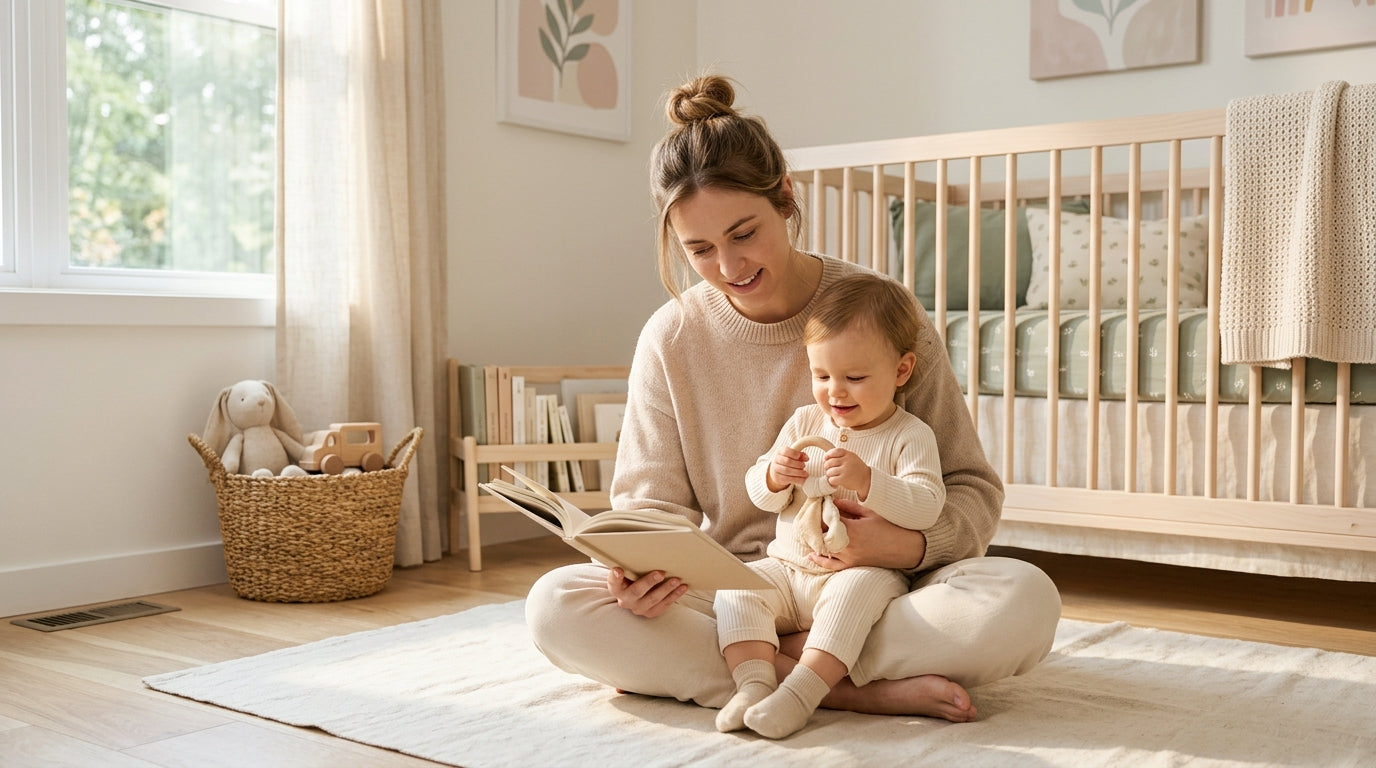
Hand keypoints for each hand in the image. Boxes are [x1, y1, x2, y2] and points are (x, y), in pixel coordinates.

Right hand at [606, 567, 687, 617]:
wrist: (635, 593)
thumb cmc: (632, 576)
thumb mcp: (627, 569)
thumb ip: (629, 563)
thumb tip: (639, 547)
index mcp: (616, 588)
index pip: (613, 581)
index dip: (615, 576)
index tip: (619, 570)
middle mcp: (625, 600)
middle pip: (636, 592)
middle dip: (649, 582)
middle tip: (661, 573)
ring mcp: (638, 608)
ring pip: (653, 600)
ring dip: (666, 590)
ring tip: (677, 580)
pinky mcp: (650, 613)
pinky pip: (663, 606)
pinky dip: (674, 596)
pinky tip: (682, 588)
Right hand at [766, 446, 807, 491]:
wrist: (778, 470)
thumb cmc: (787, 461)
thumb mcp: (794, 456)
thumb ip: (801, 455)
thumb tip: (806, 458)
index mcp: (780, 452)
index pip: (786, 451)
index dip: (794, 454)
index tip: (800, 456)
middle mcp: (776, 459)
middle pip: (787, 461)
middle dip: (797, 464)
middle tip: (804, 466)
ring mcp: (776, 469)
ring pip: (787, 470)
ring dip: (798, 473)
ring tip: (805, 474)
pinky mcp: (777, 477)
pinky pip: (787, 479)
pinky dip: (797, 479)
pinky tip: (802, 479)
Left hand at [806, 498, 925, 571]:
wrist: (903, 547)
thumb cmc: (888, 527)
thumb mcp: (869, 513)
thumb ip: (849, 506)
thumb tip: (832, 501)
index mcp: (852, 528)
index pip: (827, 519)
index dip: (819, 512)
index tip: (816, 506)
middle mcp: (847, 544)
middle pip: (822, 534)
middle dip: (815, 526)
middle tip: (809, 518)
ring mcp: (849, 556)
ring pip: (824, 549)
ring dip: (816, 540)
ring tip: (809, 532)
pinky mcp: (852, 564)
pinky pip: (832, 565)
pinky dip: (821, 561)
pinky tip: (812, 554)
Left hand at [823, 448, 870, 495]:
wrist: (866, 480)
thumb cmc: (857, 469)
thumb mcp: (852, 458)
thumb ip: (842, 456)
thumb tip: (826, 457)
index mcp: (849, 455)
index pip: (834, 451)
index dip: (828, 455)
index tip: (826, 459)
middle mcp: (847, 461)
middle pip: (830, 462)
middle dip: (826, 466)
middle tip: (828, 469)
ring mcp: (846, 470)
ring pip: (829, 471)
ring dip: (829, 474)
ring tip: (833, 475)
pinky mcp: (844, 479)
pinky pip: (832, 479)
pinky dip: (832, 481)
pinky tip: (835, 481)